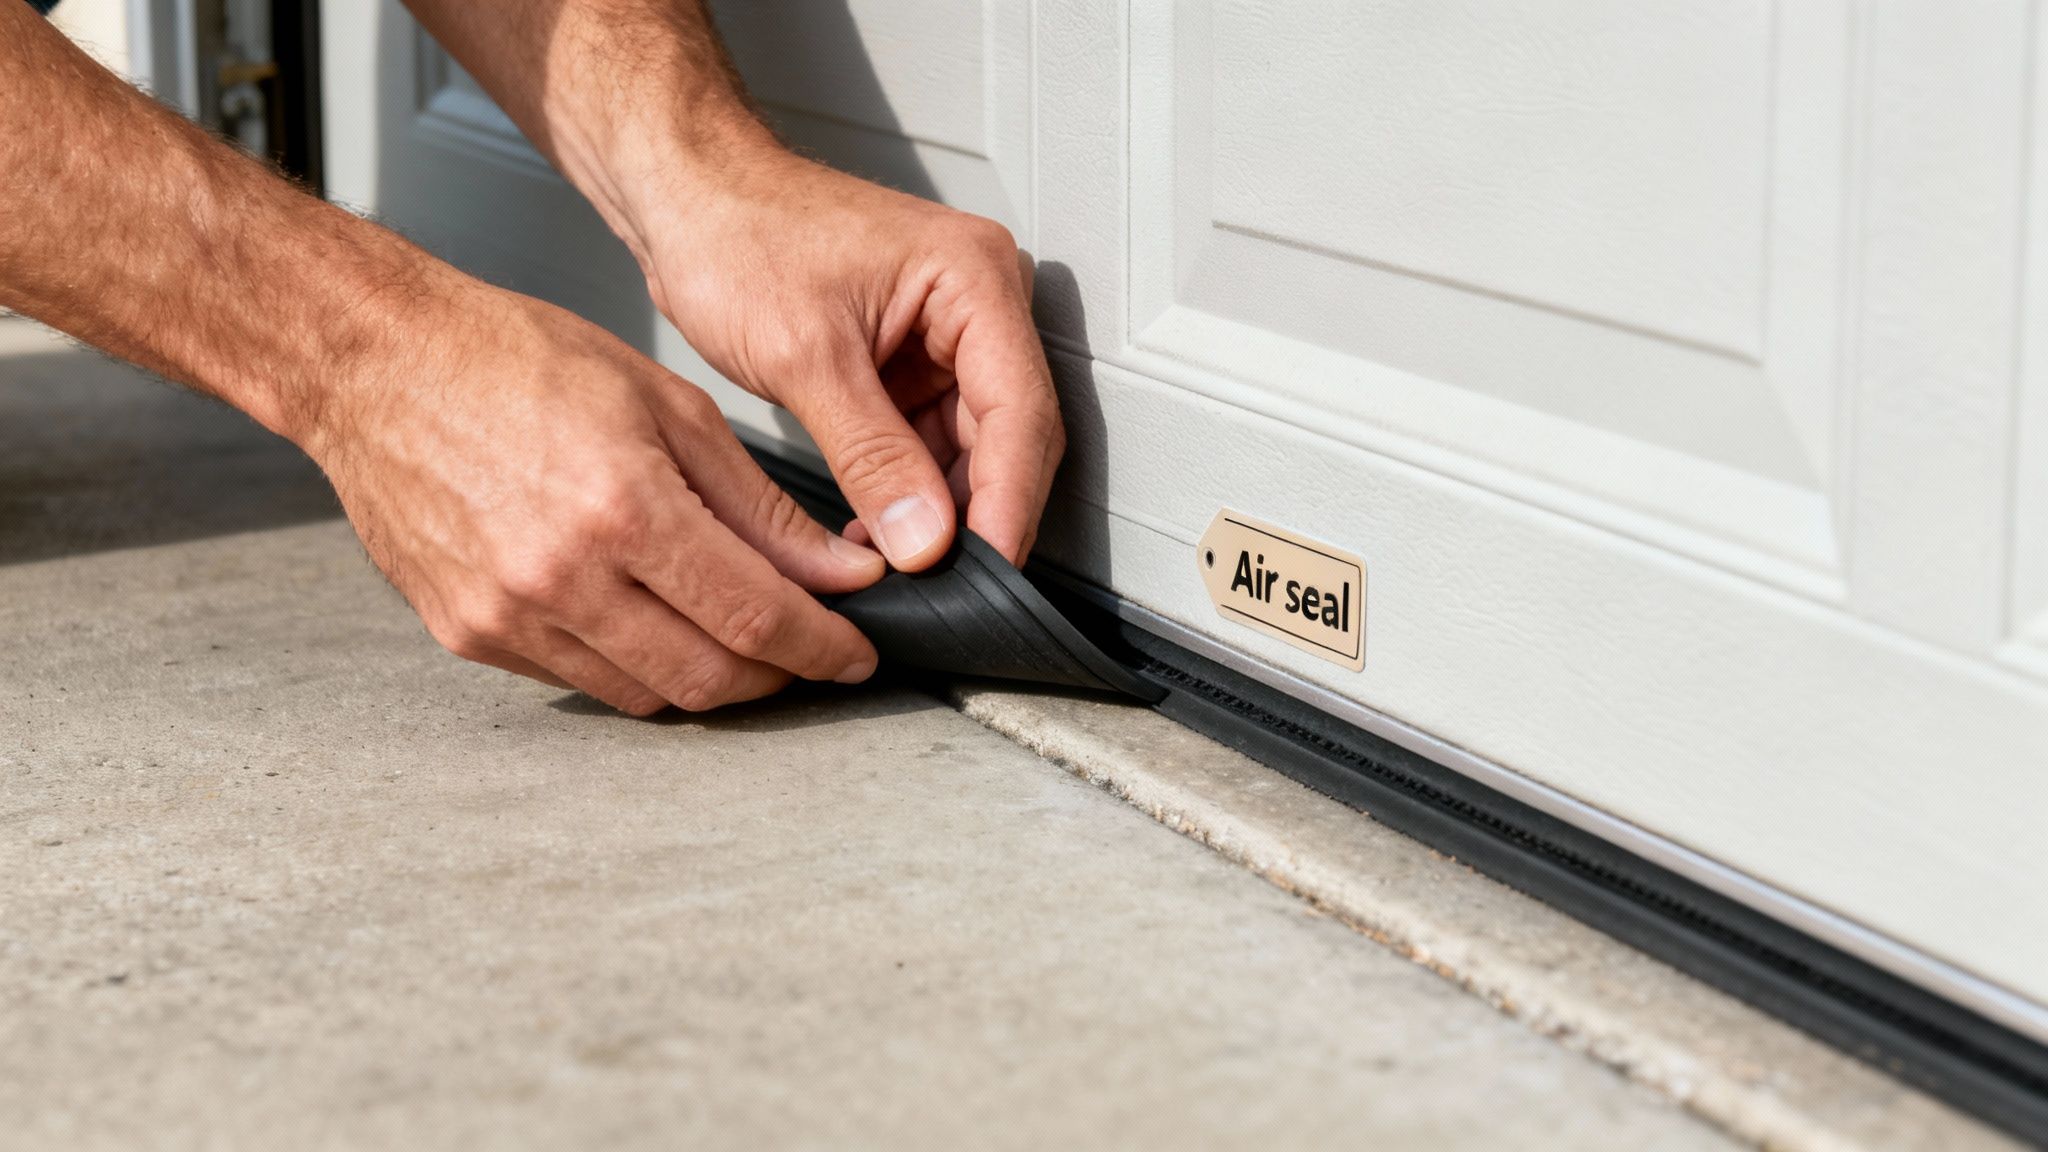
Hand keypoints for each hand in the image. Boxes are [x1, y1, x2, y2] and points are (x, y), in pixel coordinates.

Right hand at [304, 278, 884, 715]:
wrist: (376, 363)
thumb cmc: (519, 361)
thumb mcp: (667, 406)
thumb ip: (761, 507)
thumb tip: (840, 576)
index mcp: (623, 508)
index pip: (757, 617)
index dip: (822, 648)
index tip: (856, 654)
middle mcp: (561, 577)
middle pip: (706, 678)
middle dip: (775, 676)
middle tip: (807, 652)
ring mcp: (506, 615)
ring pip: (645, 695)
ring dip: (707, 679)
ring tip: (736, 637)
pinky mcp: (466, 634)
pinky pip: (579, 681)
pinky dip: (634, 667)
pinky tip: (654, 623)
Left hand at [624, 149, 1064, 570]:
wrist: (687, 201)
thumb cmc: (736, 233)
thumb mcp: (805, 356)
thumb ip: (872, 455)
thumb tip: (924, 541)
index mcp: (972, 277)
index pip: (1021, 412)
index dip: (1008, 504)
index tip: (987, 572)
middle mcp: (978, 303)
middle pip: (1012, 436)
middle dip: (979, 516)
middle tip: (946, 590)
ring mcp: (949, 335)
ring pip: (976, 451)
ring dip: (941, 513)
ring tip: (897, 570)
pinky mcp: (915, 363)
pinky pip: (934, 445)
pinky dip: (911, 494)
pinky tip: (878, 534)